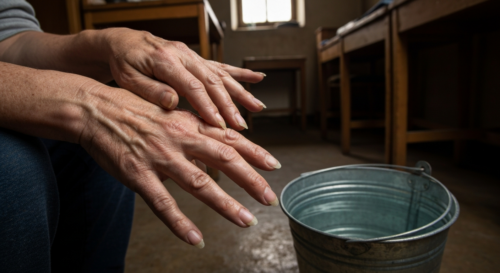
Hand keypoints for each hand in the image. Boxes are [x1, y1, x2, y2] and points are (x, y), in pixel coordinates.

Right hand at [79, 82, 280, 247]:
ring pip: (200, 184)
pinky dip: (180, 223)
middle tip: (269, 199)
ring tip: (246, 220)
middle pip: (225, 160)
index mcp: (190, 124)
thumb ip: (196, 130)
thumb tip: (220, 144)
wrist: (96, 110)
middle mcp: (181, 139)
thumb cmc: (135, 111)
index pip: (230, 139)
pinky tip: (196, 240)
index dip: (254, 153)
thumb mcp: (171, 114)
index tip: (274, 166)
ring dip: (226, 205)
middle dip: (251, 181)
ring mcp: (160, 158)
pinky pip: (163, 203)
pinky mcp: (138, 175)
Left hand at [102, 28, 265, 130]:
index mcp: (165, 60)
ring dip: (240, 93)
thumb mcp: (128, 79)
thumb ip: (151, 90)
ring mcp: (192, 55)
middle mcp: (183, 54)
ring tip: (257, 108)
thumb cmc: (123, 62)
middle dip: (228, 105)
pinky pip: (221, 66)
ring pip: (220, 75)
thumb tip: (173, 102)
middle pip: (212, 81)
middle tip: (240, 126)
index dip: (207, 106)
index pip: (192, 86)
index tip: (218, 124)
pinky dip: (240, 73)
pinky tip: (257, 78)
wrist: (123, 42)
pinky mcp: (196, 58)